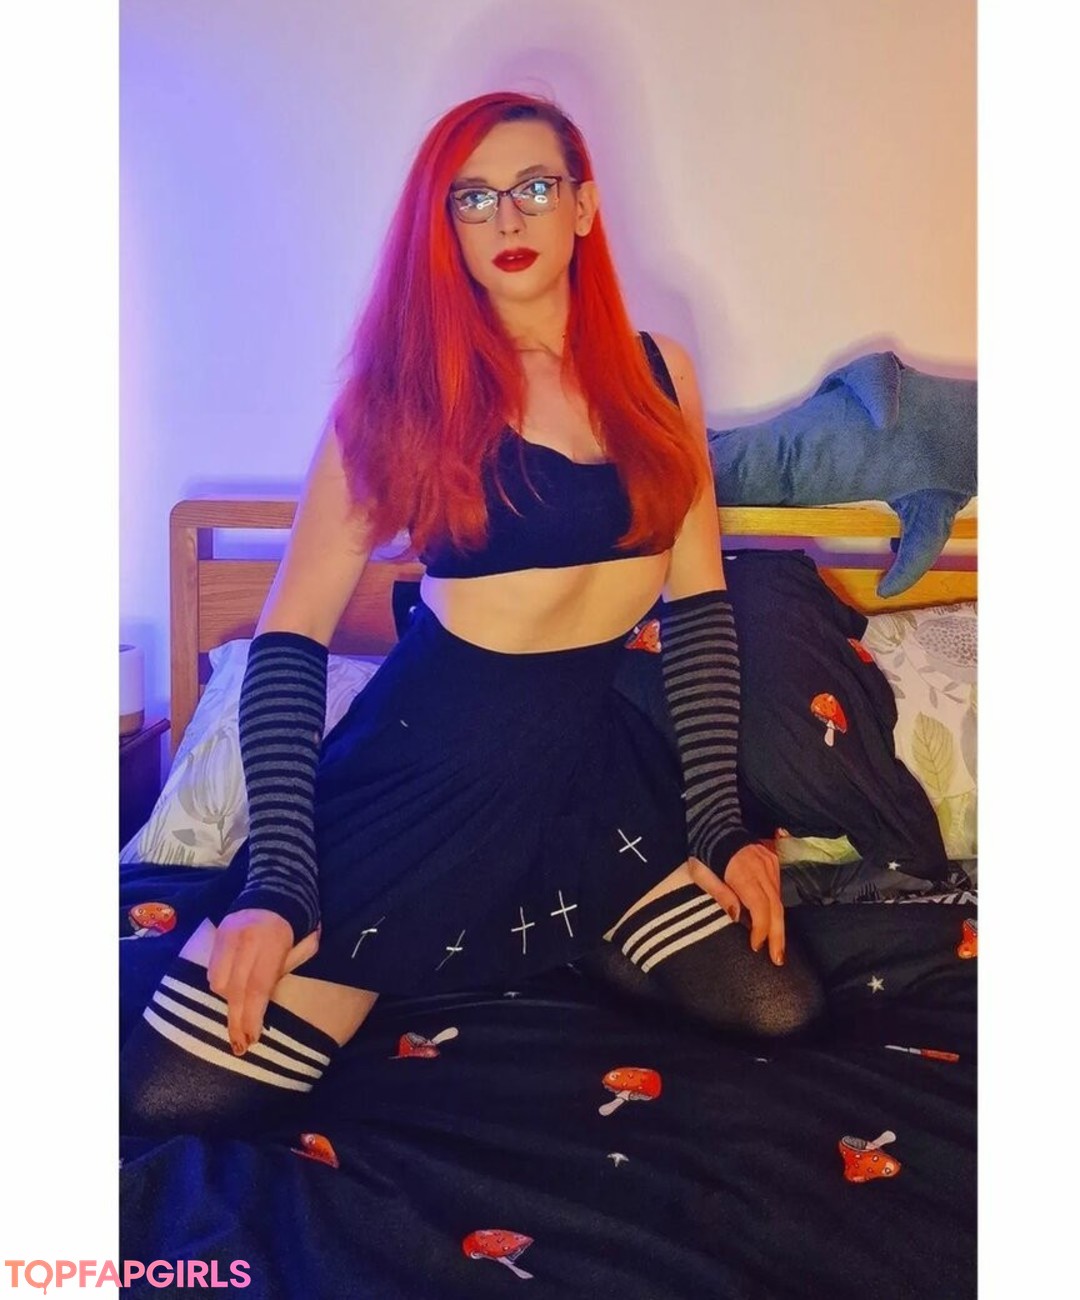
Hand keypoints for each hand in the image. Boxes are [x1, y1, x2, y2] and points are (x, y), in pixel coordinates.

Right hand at [207, 910, 319, 1054]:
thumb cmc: (295, 922)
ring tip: (239, 1016)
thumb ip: (292, 968)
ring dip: (229, 1002)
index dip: (253, 1015)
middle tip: (240, 1045)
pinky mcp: (217, 935)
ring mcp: (228, 936)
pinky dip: (220, 986)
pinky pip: (212, 970)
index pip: (258, 986)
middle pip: (235, 989)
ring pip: (219, 982)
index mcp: (273, 942)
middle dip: (237, 1020)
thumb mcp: (303, 943)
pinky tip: (230, 994)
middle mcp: (247, 939)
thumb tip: (272, 1002)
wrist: (275, 889)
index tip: (253, 1037)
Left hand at [688, 842, 784, 965]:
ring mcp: (769, 864)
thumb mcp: (700, 872)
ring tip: (778, 947)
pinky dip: (777, 909)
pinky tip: (775, 924)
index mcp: (743, 872)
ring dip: (779, 925)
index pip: (759, 906)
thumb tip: (737, 917)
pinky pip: (778, 889)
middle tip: (777, 959)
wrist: (716, 823)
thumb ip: (719, 893)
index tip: (756, 946)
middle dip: (777, 935)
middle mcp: (761, 869)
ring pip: (779, 900)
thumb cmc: (703, 850)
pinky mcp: (773, 861)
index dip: (761, 928)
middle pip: (775, 907)